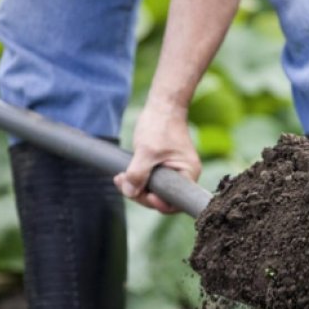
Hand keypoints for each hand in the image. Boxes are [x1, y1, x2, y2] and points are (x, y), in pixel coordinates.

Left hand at [114, 96, 200, 213]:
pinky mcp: (165, 167)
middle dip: (140, 193)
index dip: (157, 203)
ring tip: (120, 178)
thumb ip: (138, 173)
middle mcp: (184, 175)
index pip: (174, 202)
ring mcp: (175, 172)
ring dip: (136, 186)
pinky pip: (152, 180)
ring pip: (154, 189)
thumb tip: (129, 192)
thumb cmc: (160, 125)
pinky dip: (138, 179)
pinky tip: (124, 175)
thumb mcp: (146, 151)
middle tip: (123, 183)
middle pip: (162, 198)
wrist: (163, 106)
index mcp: (188, 174)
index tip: (142, 194)